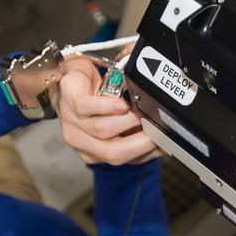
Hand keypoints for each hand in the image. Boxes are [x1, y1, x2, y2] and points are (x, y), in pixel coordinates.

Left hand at [57, 47, 159, 165]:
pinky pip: (88, 108)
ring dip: (127, 119)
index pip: (125, 159)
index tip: (165, 142)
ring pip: (103, 130)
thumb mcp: (118, 119)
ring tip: (139, 109)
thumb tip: (165, 137)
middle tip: (157, 128)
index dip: (147, 152)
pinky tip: (120, 104)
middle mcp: (83, 142)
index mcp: (95, 151)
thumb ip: (137, 131)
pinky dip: (107, 107)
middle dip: (140, 142)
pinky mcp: (71, 100)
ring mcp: (73, 123)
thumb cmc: (95, 97)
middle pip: (113, 153)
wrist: (71, 76)